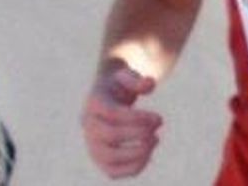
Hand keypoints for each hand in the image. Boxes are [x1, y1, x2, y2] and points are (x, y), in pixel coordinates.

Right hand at [81, 63, 162, 178]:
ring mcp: (92, 143)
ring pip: (108, 158)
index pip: (113, 114)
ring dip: (136, 153)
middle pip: (109, 136)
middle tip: (158, 126)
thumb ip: (137, 80)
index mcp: (94, 102)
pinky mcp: (100, 157)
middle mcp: (89, 125)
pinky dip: (133, 167)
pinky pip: (113, 171)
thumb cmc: (121, 85)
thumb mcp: (128, 76)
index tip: (159, 118)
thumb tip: (149, 84)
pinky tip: (149, 154)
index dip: (138, 118)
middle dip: (138, 134)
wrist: (108, 96)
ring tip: (155, 140)